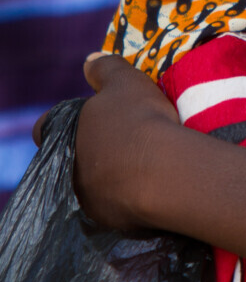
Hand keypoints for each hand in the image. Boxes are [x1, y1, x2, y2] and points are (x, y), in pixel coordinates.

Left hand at [68, 53, 178, 230]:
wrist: (164, 171)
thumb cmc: (139, 120)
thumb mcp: (124, 81)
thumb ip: (104, 68)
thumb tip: (89, 60)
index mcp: (64, 136)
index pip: (45, 127)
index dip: (62, 122)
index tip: (86, 118)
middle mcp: (69, 171)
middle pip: (74, 156)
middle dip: (93, 149)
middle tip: (123, 138)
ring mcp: (89, 199)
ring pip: (95, 183)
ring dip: (112, 174)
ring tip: (143, 162)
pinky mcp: (112, 220)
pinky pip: (118, 204)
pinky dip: (130, 194)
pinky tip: (152, 183)